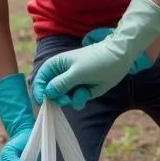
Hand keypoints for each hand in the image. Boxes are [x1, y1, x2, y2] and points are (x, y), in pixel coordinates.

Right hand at [33, 0, 159, 106]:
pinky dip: (79, 100)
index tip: (43, 102)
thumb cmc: (97, 62)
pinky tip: (86, 97)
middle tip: (66, 101)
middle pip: (51, 90)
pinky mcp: (83, 87)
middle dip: (58, 98)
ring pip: (64, 96)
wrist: (120, 58)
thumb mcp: (78, 73)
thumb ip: (60, 84)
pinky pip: (76, 98)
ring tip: (81, 96)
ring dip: (71, 99)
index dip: (39, 91)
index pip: (40, 79)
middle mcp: (62, 73)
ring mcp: (73, 81)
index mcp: (56, 64)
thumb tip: (47, 92)